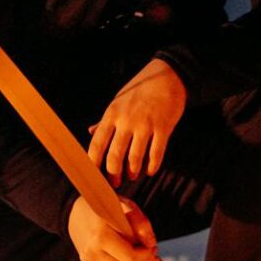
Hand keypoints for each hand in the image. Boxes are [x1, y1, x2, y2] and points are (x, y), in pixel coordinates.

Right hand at [67, 195, 159, 260]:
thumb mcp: (126, 206)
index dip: (146, 256)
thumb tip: (151, 243)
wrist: (77, 209)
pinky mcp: (87, 260)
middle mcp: (91, 250)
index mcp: (100, 236)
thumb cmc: (106, 205)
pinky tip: (133, 257)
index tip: (154, 247)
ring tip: (146, 256)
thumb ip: (141, 223)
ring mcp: (87, 257)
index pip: (130, 257)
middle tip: (154, 254)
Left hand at [88, 58, 186, 185]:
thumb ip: (106, 119)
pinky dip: (152, 165)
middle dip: (113, 173)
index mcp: (112, 115)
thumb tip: (91, 132)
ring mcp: (145, 125)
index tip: (93, 176)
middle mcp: (126, 121)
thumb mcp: (118, 101)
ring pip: (135, 157)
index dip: (94, 163)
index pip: (97, 144)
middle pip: (115, 155)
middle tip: (115, 182)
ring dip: (132, 171)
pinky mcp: (163, 128)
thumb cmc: (141, 90)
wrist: (168, 78)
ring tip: (132, 176)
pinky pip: (156, 153)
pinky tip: (150, 171)